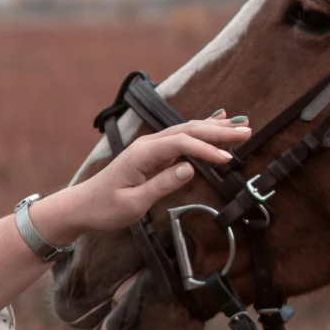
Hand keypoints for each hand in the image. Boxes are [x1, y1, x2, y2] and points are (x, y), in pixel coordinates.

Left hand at [45, 115, 251, 243]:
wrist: (82, 206)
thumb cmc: (105, 208)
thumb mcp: (133, 204)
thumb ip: (162, 184)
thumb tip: (189, 169)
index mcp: (142, 155)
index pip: (181, 144)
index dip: (205, 150)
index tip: (226, 160)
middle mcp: (147, 145)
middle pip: (188, 130)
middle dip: (218, 131)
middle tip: (247, 132)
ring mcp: (150, 146)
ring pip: (187, 130)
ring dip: (214, 128)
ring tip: (241, 126)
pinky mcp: (152, 153)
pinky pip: (181, 136)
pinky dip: (202, 130)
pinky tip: (217, 121)